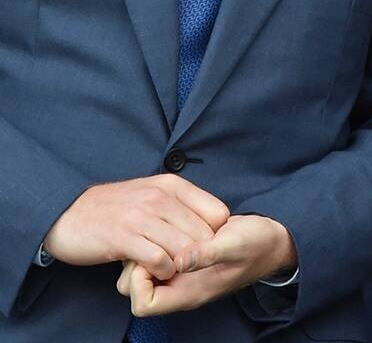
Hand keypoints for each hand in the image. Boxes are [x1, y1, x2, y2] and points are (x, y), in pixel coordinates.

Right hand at [44, 175, 228, 280]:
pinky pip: (158, 260)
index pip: (218, 213)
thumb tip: (211, 224)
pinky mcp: (124, 238)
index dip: (214, 235)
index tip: (203, 247)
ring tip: (171, 270)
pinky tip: (154, 272)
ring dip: (180, 266)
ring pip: (184, 248)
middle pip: (204, 235)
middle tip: (187, 265)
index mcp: (173, 185)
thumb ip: (181, 205)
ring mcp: (142, 216)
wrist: (67, 214)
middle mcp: (161, 197)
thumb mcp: (153, 194)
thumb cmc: (115, 208)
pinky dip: (162, 271)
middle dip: (199, 255)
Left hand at [119, 214, 296, 316]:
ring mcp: (184, 275)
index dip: (139, 281)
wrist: (274, 240)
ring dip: (146, 251)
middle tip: (152, 239)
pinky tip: (170, 225)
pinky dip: (158, 243)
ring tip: (161, 231)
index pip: (143, 304)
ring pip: (143, 273)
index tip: (154, 255)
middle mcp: (182, 288)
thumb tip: (178, 260)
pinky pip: (159, 259)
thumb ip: (207, 253)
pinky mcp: (187, 261)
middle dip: (136, 264)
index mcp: (191, 292)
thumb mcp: (235, 245)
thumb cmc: (257, 244)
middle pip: (135, 290)